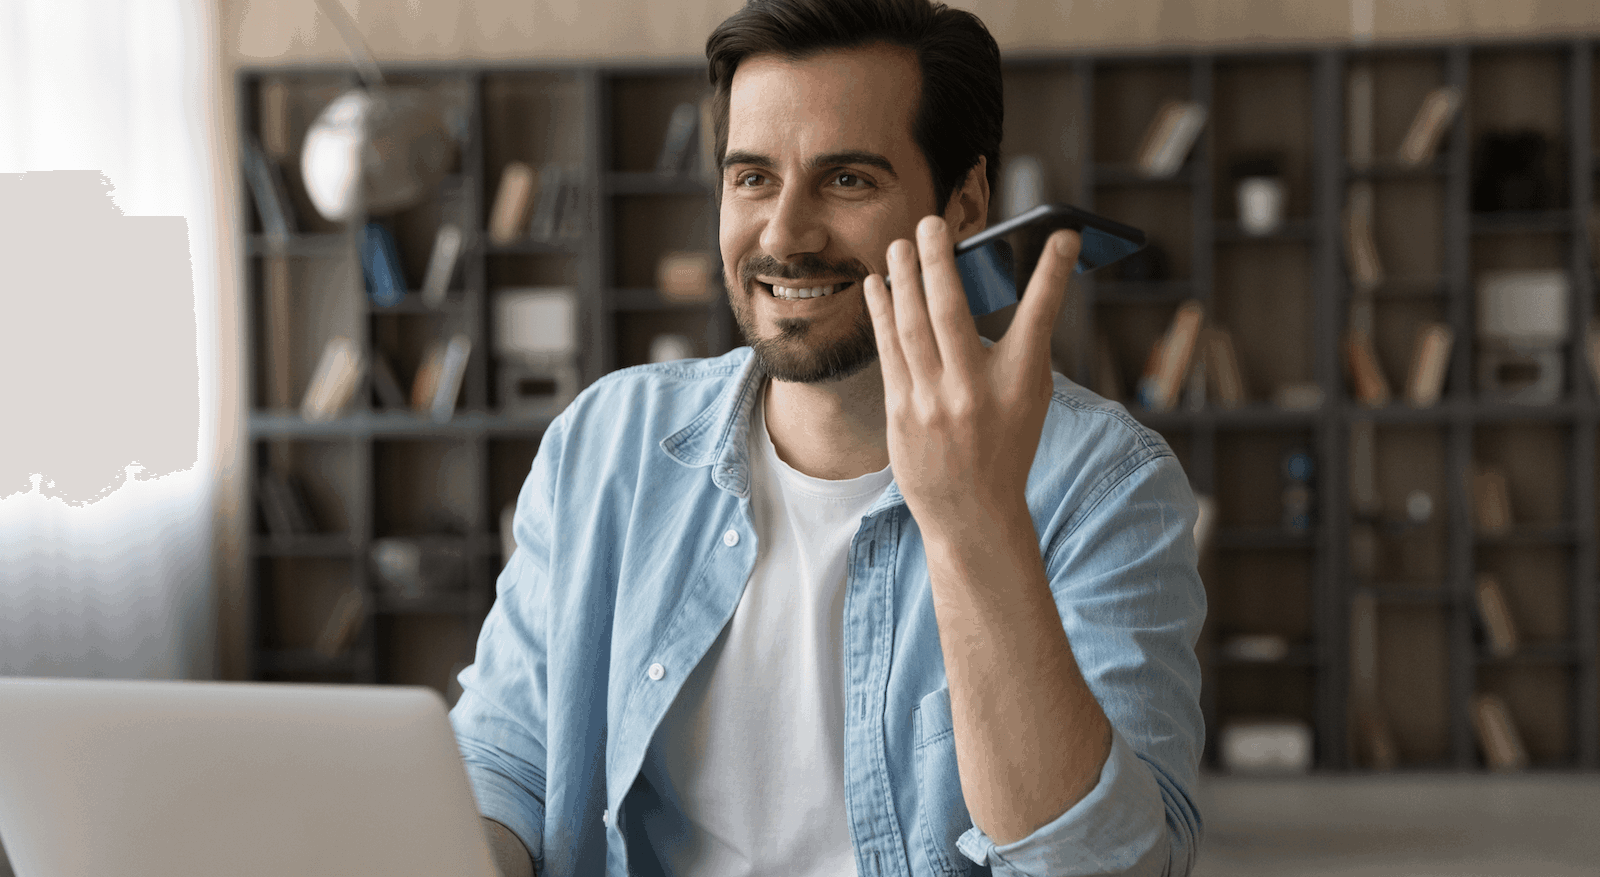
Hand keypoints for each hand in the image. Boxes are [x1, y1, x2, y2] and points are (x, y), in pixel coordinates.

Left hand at [862, 215, 1079, 544]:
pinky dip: (882, 313)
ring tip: (899, 245)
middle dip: (939, 261)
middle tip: (931, 222)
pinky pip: (889, 351)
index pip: (1040, 320)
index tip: (1064, 234)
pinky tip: (878, 286)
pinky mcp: (901, 414)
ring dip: (902, 279)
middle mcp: (975, 393)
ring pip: (911, 326)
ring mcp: (933, 404)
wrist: (972, 514)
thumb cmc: (1006, 445)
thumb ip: (1023, 342)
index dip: (1053, 275)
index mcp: (1019, 387)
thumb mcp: (1029, 396)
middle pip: (952, 312)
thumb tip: (1008, 281)